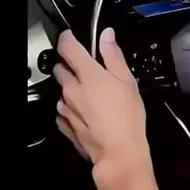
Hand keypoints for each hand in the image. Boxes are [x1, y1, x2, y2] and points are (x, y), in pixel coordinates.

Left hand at [54, 28, 150, 174]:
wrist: (119, 153)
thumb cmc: (127, 118)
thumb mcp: (128, 80)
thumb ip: (113, 55)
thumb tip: (107, 36)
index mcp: (87, 74)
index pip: (67, 46)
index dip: (68, 38)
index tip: (72, 37)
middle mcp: (71, 89)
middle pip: (61, 68)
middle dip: (72, 65)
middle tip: (91, 70)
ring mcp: (66, 108)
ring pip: (63, 89)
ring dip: (73, 88)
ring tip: (95, 96)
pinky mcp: (66, 124)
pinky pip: (64, 110)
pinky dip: (73, 107)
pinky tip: (89, 112)